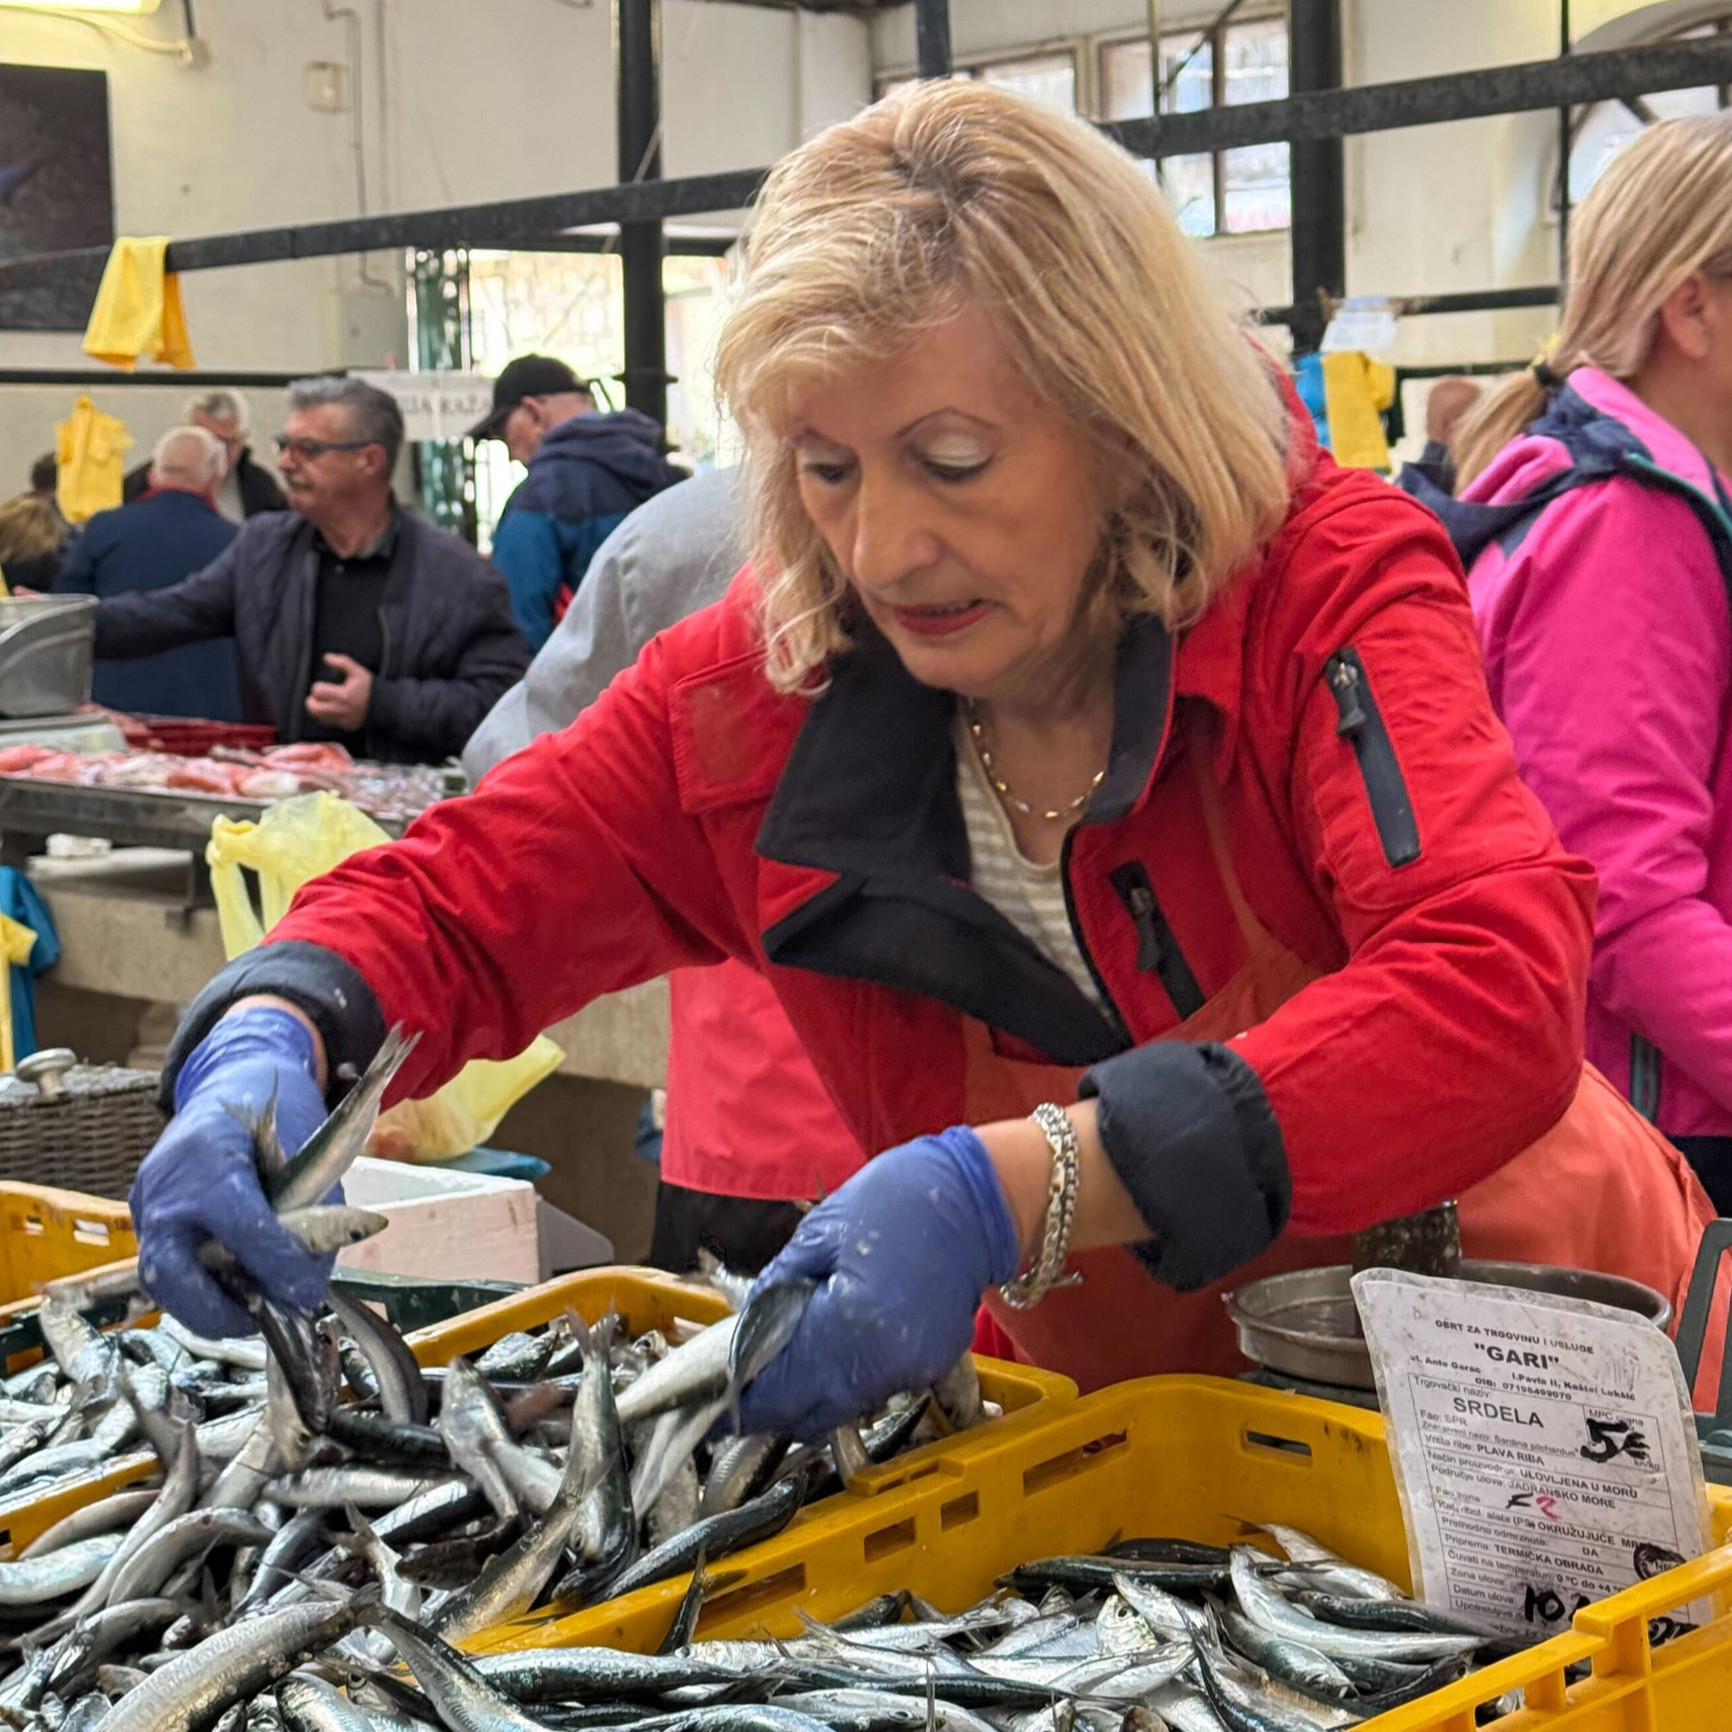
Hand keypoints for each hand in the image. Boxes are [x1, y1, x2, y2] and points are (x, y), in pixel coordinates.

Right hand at [131, 1006, 333, 1336]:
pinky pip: (164, 1265)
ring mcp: (146, 1205)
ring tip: (253, 1309)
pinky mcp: (141, 1218)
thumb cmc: (275, 1116)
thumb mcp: (307, 1156)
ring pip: (160, 1279)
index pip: (242, 1228)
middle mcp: (167, 1188)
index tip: (306, 1293)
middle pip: (173, 1273)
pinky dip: (199, 1286)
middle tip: (263, 1319)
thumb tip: (310, 1282)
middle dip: (219, 1311)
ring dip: (207, 1307)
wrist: (228, 1082)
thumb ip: (314, 1217)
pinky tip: (234, 1287)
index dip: (277, 1266)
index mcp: (212, 1161)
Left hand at [305, 654, 372, 731]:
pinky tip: (331, 710)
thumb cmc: (371, 688)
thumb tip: (326, 658)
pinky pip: (330, 724)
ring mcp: (344, 720)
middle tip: (315, 697)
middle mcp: (342, 710)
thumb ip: (342, 662)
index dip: (317, 686)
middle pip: (314, 708)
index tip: (323, 685)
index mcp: (344, 695)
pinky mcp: (347, 726)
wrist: (386, 706)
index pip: (318, 691)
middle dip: (311, 701)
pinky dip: (326, 717)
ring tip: (321, 703)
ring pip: (319, 718)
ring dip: (317, 710)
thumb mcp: (358, 671)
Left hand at [735, 1127, 1020, 1440]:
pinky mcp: (929, 1368)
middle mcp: (884, 1362)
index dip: (741, 1400)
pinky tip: (825, 1352)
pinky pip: (869, 1391)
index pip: (780, 1386)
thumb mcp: (819, 1232)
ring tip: (777, 1367)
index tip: (712, 1406)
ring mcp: (912, 1371)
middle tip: (739, 1387)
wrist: (976, 1199)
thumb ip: (778, 1289)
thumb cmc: (898, 1199)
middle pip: (807, 1413)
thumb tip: (745, 1334)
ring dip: (803, 1397)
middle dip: (768, 1405)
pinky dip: (840, 1382)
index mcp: (851, 1322)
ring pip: (837, 1409)